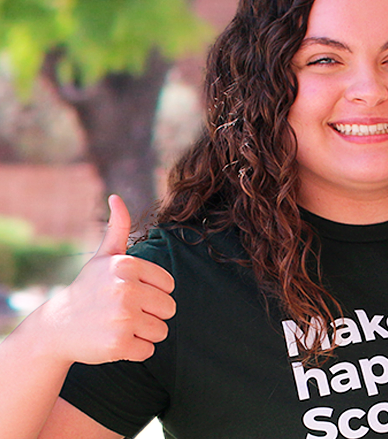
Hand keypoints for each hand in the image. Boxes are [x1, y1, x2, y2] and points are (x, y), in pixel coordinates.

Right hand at [40, 195, 175, 364]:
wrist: (56, 328)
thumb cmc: (88, 289)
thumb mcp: (102, 257)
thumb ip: (117, 228)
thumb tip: (116, 197)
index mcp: (128, 266)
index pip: (169, 286)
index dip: (153, 293)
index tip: (131, 294)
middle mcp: (126, 289)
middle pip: (170, 309)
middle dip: (151, 314)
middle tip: (125, 313)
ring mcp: (122, 317)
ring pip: (162, 331)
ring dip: (144, 333)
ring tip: (119, 325)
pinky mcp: (118, 344)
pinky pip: (149, 350)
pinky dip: (135, 350)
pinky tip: (114, 341)